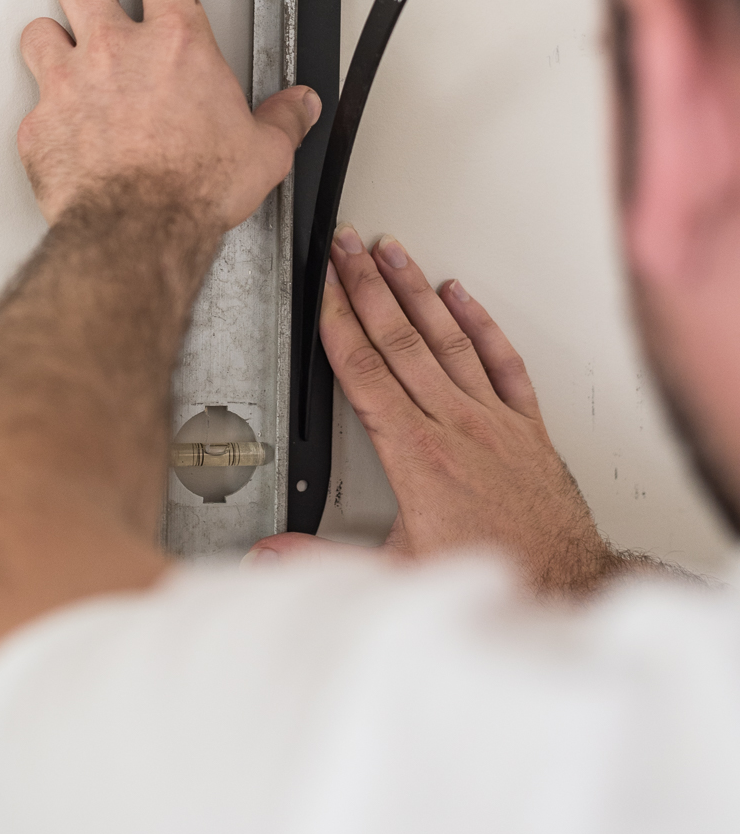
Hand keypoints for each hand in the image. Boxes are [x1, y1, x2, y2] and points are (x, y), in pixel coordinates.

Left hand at [18, 0, 320, 228]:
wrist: (138, 231)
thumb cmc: (193, 187)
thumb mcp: (260, 152)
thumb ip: (281, 120)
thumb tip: (298, 108)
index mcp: (176, 42)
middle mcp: (116, 49)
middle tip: (102, 21)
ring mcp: (69, 82)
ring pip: (40, 31)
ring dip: (54, 45)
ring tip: (72, 69)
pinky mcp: (39, 124)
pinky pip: (31, 102)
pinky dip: (45, 113)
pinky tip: (65, 132)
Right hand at [254, 227, 617, 593]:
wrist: (563, 588)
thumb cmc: (486, 576)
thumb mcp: (393, 575)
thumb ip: (323, 559)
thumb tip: (269, 554)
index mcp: (416, 456)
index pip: (365, 372)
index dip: (340, 322)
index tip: (323, 287)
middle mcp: (456, 426)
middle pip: (399, 339)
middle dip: (367, 285)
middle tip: (347, 246)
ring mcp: (494, 420)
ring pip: (447, 338)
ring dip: (415, 289)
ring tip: (392, 252)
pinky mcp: (527, 425)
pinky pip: (501, 360)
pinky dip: (480, 322)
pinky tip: (460, 294)